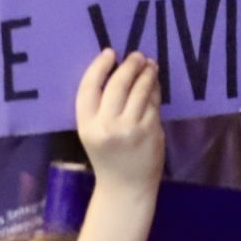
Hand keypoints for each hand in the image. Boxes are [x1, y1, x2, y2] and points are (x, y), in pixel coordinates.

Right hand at [75, 49, 163, 195]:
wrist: (126, 188)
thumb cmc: (108, 157)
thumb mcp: (93, 133)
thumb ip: (100, 107)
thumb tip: (117, 69)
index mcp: (86, 125)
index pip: (89, 87)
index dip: (99, 67)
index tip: (110, 53)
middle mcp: (107, 126)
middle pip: (117, 84)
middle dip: (128, 66)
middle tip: (136, 56)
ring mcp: (131, 128)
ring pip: (139, 91)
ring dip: (146, 74)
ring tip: (149, 65)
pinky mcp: (150, 131)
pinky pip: (153, 103)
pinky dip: (154, 90)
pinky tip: (154, 83)